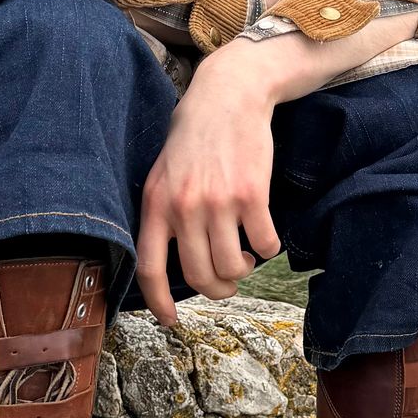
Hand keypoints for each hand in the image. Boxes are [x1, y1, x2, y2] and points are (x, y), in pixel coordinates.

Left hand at [136, 50, 281, 325]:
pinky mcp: (251, 195)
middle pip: (199, 276)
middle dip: (217, 289)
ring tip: (244, 257)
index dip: (160, 302)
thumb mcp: (162, 174)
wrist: (227, 97)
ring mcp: (218, 202)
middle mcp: (184, 208)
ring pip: (232, 267)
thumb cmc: (194, 138)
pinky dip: (268, 249)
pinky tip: (264, 236)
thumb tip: (168, 262)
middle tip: (227, 282)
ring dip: (242, 270)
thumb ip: (162, 215)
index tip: (172, 320)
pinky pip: (264, 244)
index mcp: (156, 205)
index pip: (150, 268)